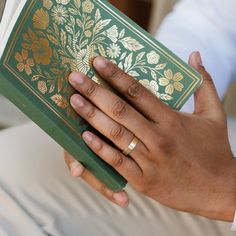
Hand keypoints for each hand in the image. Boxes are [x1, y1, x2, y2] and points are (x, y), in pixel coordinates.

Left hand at [65, 52, 235, 220]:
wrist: (220, 189)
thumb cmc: (215, 150)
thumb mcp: (214, 114)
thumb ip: (204, 83)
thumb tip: (196, 54)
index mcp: (171, 120)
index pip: (138, 91)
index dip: (116, 75)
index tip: (98, 62)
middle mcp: (158, 137)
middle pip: (120, 109)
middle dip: (95, 91)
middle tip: (74, 78)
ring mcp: (150, 160)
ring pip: (115, 134)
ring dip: (92, 116)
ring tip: (74, 101)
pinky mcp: (144, 180)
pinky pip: (117, 162)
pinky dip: (100, 149)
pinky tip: (84, 137)